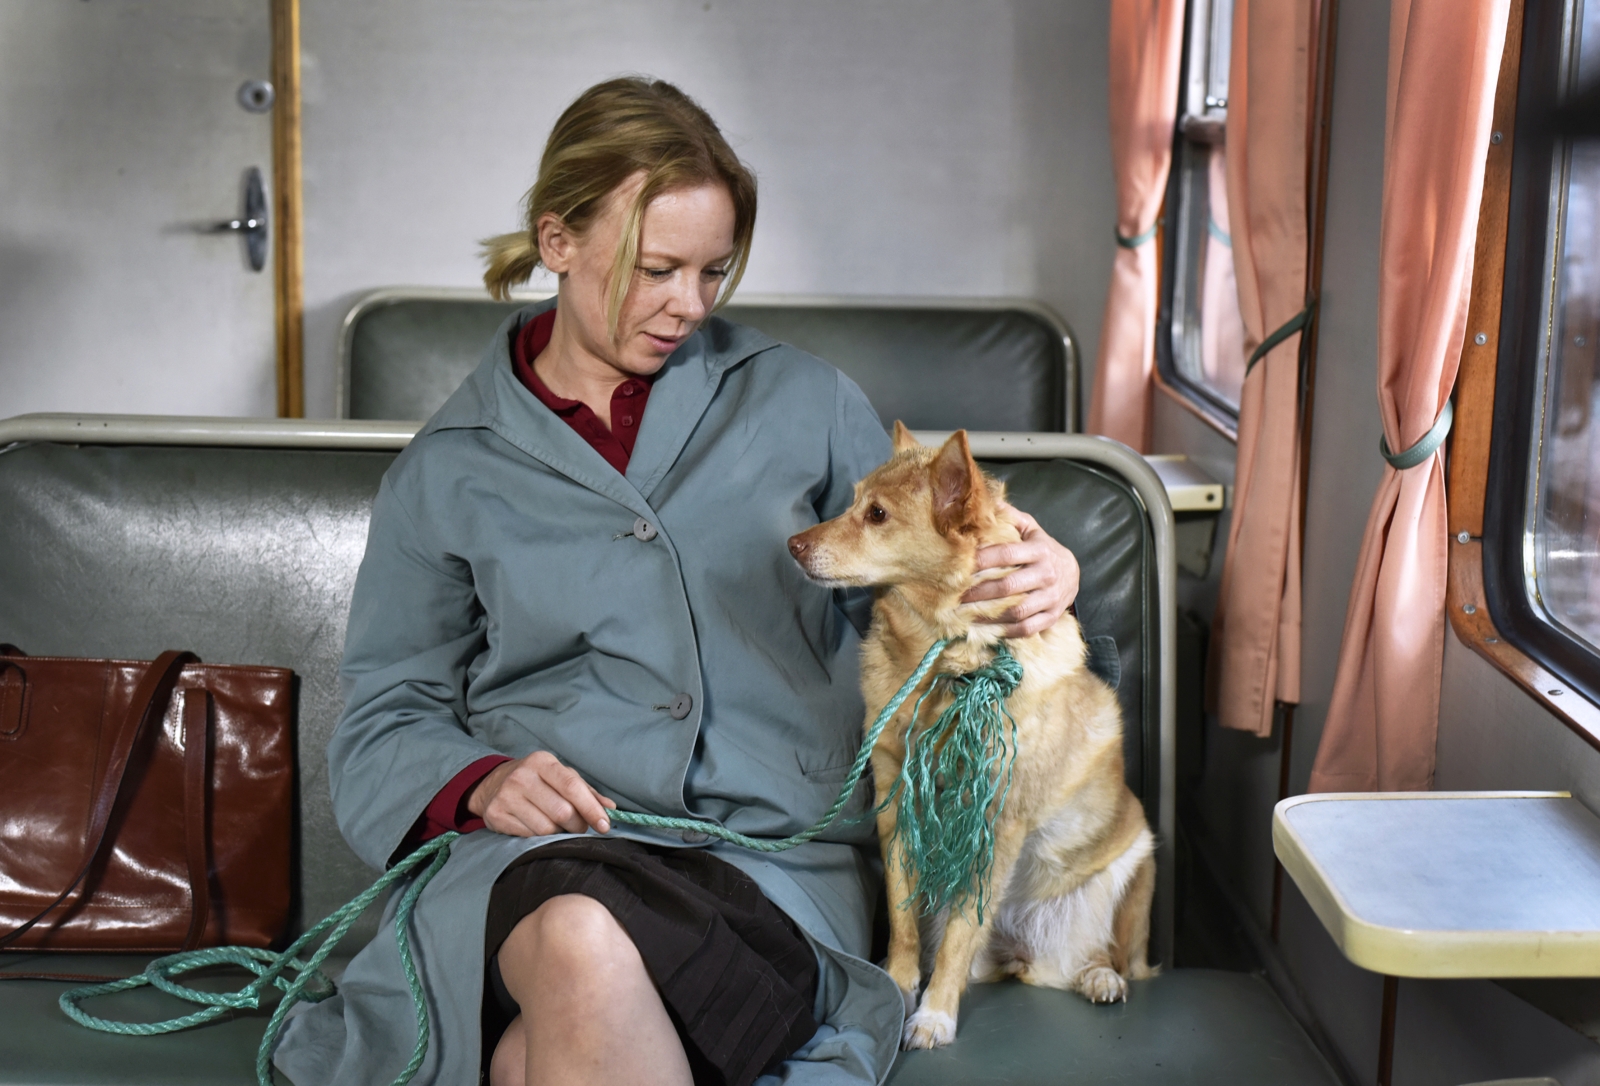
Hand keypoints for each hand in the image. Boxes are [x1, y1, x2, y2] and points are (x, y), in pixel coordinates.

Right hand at [467, 750, 616, 836]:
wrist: (491, 785)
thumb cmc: (536, 781)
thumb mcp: (560, 777)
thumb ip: (586, 791)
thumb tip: (610, 807)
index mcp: (542, 762)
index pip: (572, 787)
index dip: (591, 809)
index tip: (604, 825)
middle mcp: (522, 776)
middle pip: (562, 812)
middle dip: (577, 825)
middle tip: (579, 827)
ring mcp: (506, 796)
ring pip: (546, 828)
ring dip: (558, 833)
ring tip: (557, 825)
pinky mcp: (495, 815)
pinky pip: (528, 836)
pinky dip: (539, 838)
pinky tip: (537, 827)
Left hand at [961, 503, 1080, 637]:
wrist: (1074, 573)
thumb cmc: (1043, 549)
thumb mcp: (1032, 529)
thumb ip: (1011, 517)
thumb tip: (988, 502)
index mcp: (1039, 550)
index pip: (1006, 555)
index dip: (982, 560)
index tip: (958, 566)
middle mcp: (1046, 574)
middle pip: (1008, 586)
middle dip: (978, 592)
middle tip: (953, 596)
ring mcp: (1050, 598)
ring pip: (1017, 610)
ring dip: (988, 615)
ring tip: (964, 616)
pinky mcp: (1052, 616)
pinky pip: (1027, 628)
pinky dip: (1005, 631)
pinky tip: (985, 629)